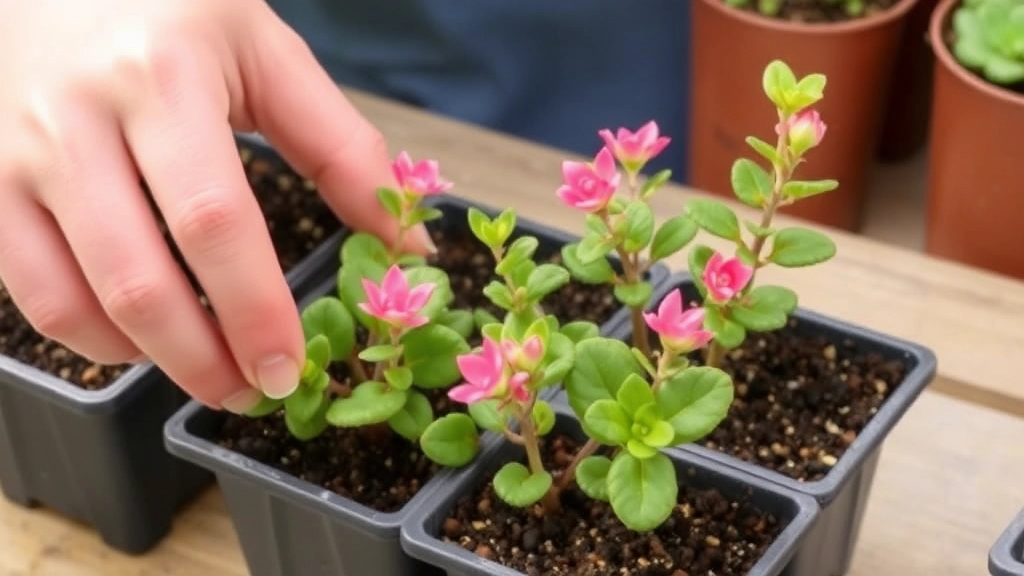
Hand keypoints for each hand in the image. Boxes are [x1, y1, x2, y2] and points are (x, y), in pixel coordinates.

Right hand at [0, 0, 431, 411]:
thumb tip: (408, 246)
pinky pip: (25, 288)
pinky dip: (87, 333)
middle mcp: (75, 120)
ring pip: (69, 299)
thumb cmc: (169, 6)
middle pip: (138, 280)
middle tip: (251, 392)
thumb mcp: (266, 51)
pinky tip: (140, 335)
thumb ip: (341, 147)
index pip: (215, 221)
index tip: (290, 368)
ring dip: (146, 358)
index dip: (255, 310)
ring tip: (204, 368)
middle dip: (202, 360)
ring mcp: (14, 154)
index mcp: (163, 79)